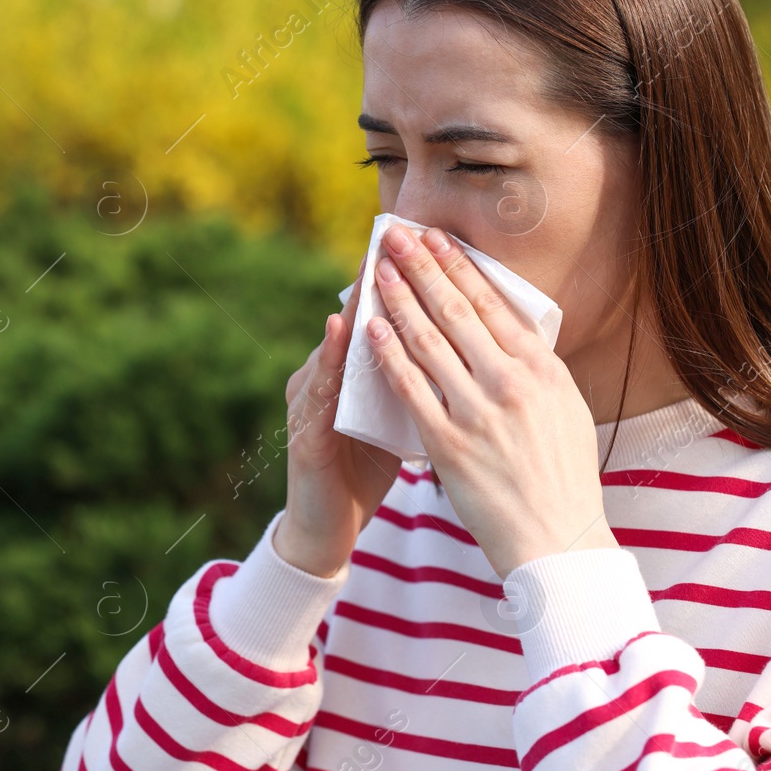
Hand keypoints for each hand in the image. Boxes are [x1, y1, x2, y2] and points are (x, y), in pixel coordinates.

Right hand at [276, 250, 403, 577]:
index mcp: (354, 373)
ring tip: (375, 271)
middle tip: (403, 238)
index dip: (409, 285)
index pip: (385, 321)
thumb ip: (419, 381)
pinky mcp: (303, 433)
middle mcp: (327, 378)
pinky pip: (318, 390)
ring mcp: (310, 402)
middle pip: (358, 320)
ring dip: (354, 307)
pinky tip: (341, 332)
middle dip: (384, 280)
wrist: (329, 532)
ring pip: (336, 347)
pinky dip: (329, 360)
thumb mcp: (400, 419)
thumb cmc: (366, 470)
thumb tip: (467, 347)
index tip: (434, 244)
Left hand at [366, 222, 615, 577]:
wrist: (556, 539)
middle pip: (455, 311)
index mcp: (543, 368)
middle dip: (421, 268)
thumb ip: (534, 365)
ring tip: (378, 271)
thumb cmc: (562, 474)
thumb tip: (509, 325)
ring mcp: (479, 412)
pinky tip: (370, 329)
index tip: (434, 237)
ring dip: (399, 300)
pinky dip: (388, 355)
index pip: (492, 303)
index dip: (457, 266)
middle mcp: (512, 382)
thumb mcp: (564, 406)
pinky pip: (411, 389)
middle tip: (396, 235)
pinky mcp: (450, 443)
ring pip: (429, 342)